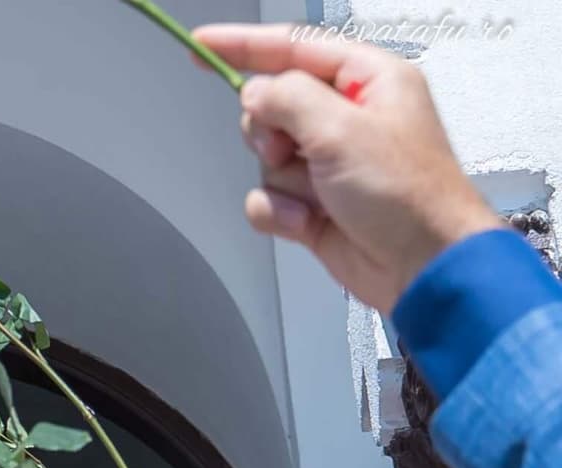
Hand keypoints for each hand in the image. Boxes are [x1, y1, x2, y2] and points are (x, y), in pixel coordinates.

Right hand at [190, 24, 501, 311]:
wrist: (420, 266)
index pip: (293, 47)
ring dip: (282, 179)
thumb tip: (255, 93)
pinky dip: (280, 211)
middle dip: (270, 132)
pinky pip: (266, 196)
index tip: (202, 45)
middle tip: (290, 149)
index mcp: (369, 81)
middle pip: (271, 105)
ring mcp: (329, 162)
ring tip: (317, 194)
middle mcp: (348, 117)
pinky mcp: (314, 202)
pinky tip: (309, 220)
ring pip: (265, 155)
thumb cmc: (409, 196)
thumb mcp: (343, 130)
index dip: (244, 45)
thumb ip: (288, 98)